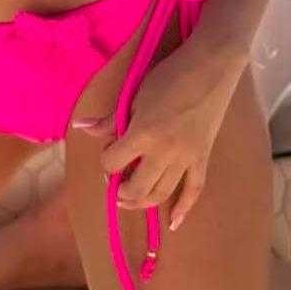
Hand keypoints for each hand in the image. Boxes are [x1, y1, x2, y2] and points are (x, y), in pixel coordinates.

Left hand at [73, 34, 249, 229]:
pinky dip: (183, 209)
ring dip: (142, 202)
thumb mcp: (135, 94)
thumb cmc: (169, 76)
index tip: (108, 153)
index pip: (113, 163)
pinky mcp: (202, 158)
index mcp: (143, 134)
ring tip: (130, 200)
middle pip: (136, 189)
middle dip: (120, 191)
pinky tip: (173, 222)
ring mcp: (186, 158)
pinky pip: (194, 190)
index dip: (105, 162)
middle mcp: (164, 153)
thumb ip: (110, 119)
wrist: (210, 67)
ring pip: (161, 194)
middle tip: (115, 185)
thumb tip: (80, 127)